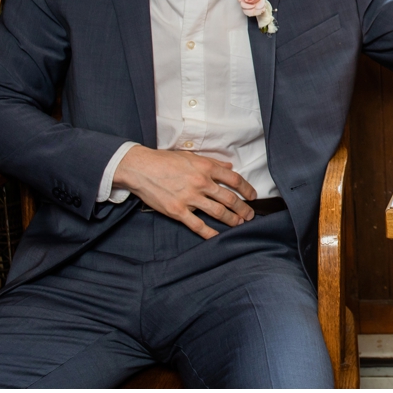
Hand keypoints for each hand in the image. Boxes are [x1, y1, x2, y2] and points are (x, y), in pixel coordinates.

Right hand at [111, 146, 256, 238]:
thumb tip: (229, 167)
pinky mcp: (177, 211)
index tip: (253, 196)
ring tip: (239, 223)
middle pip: (230, 199)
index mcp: (206, 168)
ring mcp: (190, 198)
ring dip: (232, 220)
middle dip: (243, 209)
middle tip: (250, 215)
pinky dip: (209, 233)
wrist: (139, 168)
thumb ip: (212, 162)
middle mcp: (201, 183)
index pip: (235, 180)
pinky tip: (217, 237)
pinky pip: (197, 225)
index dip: (247, 189)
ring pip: (218, 212)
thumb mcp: (191, 156)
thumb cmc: (164, 160)